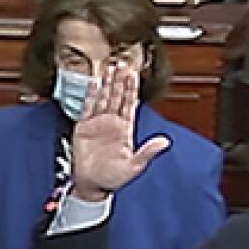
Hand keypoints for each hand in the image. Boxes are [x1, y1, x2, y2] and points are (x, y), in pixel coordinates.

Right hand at [68, 62, 169, 202]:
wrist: (91, 185)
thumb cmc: (112, 178)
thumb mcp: (135, 166)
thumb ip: (148, 152)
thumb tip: (165, 142)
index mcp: (125, 129)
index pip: (130, 104)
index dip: (132, 89)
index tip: (133, 74)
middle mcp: (112, 123)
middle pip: (117, 96)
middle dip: (120, 80)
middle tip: (122, 64)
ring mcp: (97, 124)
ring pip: (103, 99)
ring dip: (107, 84)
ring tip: (109, 69)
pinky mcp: (83, 128)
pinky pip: (87, 108)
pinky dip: (91, 95)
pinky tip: (94, 83)